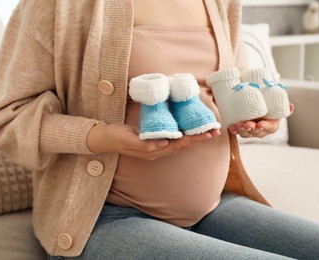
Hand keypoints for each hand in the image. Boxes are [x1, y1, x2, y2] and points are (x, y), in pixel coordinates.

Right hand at [87, 122, 220, 159]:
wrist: (103, 138)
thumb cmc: (115, 137)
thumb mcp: (128, 140)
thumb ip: (145, 144)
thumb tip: (166, 143)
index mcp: (153, 151)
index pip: (178, 145)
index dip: (194, 139)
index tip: (208, 133)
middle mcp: (157, 150)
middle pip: (183, 144)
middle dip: (199, 138)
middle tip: (215, 130)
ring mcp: (155, 146)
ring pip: (179, 142)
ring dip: (194, 136)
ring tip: (208, 130)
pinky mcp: (152, 139)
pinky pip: (172, 137)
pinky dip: (183, 133)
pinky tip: (188, 128)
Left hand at [228, 103, 293, 137]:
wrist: (260, 108)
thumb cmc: (270, 108)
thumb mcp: (278, 107)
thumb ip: (284, 108)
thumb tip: (291, 106)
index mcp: (271, 126)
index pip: (269, 128)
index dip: (264, 127)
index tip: (260, 124)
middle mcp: (261, 131)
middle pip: (255, 132)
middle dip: (250, 129)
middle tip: (246, 124)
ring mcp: (250, 131)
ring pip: (246, 133)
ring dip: (241, 130)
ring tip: (237, 125)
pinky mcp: (241, 129)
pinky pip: (237, 131)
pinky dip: (234, 130)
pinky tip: (231, 127)